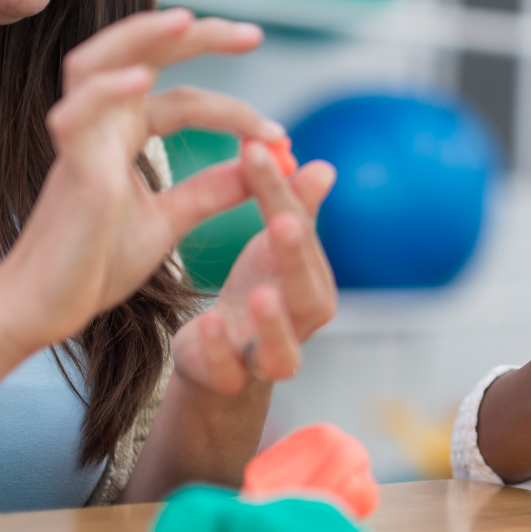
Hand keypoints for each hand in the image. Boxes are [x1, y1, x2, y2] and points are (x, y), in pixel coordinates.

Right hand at [0, 8, 279, 353]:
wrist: (48, 309)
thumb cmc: (96, 264)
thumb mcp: (170, 221)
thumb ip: (210, 191)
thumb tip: (260, 165)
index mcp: (123, 137)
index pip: (183, 100)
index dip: (235, 112)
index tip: (281, 135)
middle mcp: (99, 127)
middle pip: (140, 55)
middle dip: (195, 37)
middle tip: (253, 33)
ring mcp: (79, 143)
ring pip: (97, 64)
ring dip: (141, 38)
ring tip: (188, 22)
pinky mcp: (68, 170)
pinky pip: (76, 116)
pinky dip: (107, 92)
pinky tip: (141, 80)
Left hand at [171, 141, 337, 394]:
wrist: (224, 358)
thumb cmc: (257, 292)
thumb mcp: (272, 249)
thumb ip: (294, 208)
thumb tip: (323, 167)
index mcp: (315, 284)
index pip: (300, 233)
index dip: (281, 193)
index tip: (256, 150)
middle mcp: (302, 323)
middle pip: (308, 293)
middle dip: (296, 257)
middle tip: (282, 220)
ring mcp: (270, 357)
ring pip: (283, 350)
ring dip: (272, 322)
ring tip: (259, 294)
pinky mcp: (232, 380)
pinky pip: (231, 373)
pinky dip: (221, 351)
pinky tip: (207, 322)